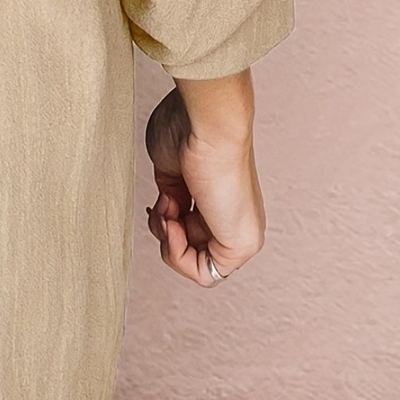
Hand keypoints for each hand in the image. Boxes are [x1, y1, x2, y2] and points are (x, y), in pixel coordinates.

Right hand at [144, 74, 265, 287]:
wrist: (208, 124)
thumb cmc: (188, 132)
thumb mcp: (170, 170)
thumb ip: (172, 194)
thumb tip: (169, 214)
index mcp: (217, 198)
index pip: (187, 230)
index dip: (164, 222)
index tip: (159, 200)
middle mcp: (231, 217)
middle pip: (189, 248)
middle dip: (164, 231)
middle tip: (162, 208)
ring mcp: (239, 232)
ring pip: (196, 264)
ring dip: (168, 241)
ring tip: (168, 211)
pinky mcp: (241, 244)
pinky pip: (206, 274)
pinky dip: (178, 255)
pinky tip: (174, 225)